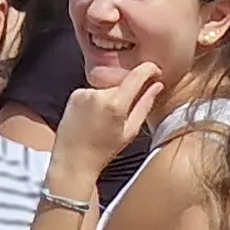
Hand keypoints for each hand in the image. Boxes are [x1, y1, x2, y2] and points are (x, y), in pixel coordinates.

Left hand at [53, 61, 165, 182]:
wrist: (73, 160)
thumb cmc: (102, 151)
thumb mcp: (130, 132)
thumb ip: (145, 105)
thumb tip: (157, 86)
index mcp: (115, 104)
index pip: (137, 75)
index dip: (149, 69)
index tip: (155, 71)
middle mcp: (98, 94)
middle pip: (122, 84)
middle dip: (126, 95)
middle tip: (122, 117)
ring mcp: (84, 93)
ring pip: (108, 89)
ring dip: (111, 100)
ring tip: (104, 121)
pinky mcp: (75, 95)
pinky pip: (94, 92)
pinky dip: (97, 102)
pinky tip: (93, 118)